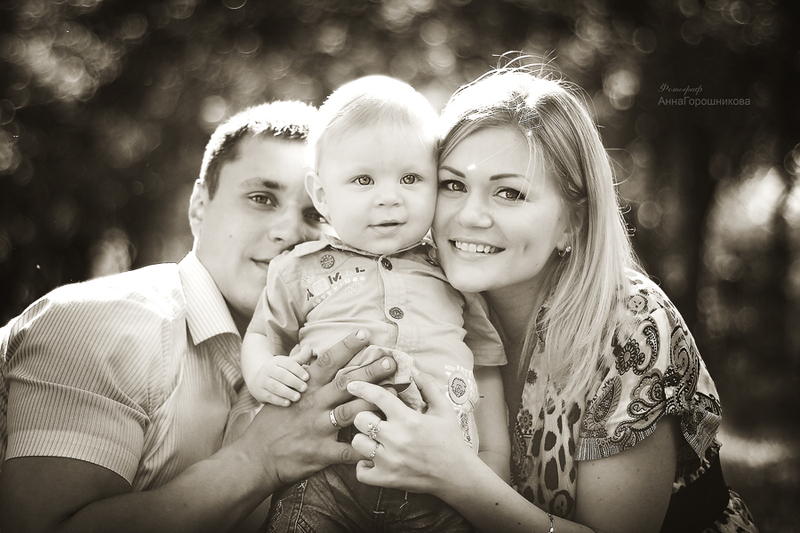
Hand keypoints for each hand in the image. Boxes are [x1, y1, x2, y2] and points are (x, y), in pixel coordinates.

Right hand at [237, 329, 396, 486]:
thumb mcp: (279, 391)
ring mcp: (318, 429)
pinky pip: (347, 450)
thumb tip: (309, 347)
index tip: (364, 333)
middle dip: (370, 370)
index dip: (346, 346)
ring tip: (394, 394)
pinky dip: (365, 447)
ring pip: (350, 412)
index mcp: (305, 388)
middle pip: (345, 383)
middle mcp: (313, 405)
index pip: (327, 361)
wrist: (256, 457)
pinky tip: (382, 443)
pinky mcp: (321, 452)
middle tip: (391, 360)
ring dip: (373, 402)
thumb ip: (296, 368)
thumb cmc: (271, 423)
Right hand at [249, 348, 312, 405]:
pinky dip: (279, 400)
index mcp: (277, 361)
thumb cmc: (280, 371)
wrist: (257, 379)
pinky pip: (269, 396)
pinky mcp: (259, 392)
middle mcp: (268, 370)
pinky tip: (288, 403)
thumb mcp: (288, 363)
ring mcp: (262, 381)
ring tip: (297, 397)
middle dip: (294, 382)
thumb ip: (300, 358)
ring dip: (287, 392)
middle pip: (282, 375)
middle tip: (305, 388)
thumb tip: (309, 348)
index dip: (298, 370)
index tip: (307, 377)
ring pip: (275, 386)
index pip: (288, 364)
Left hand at [347, 372, 475, 497]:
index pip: (378, 396)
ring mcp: (389, 461)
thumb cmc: (450, 439)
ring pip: (357, 443)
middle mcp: (396, 439)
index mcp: (409, 419)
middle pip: (360, 419)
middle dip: (365, 415)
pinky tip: (374, 459)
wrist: (457, 474)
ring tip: (375, 439)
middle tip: (374, 418)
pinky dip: (364, 465)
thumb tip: (415, 372)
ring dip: (364, 439)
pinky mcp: (387, 479)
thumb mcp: (444, 409)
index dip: (362, 388)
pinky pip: (360, 471)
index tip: (352, 385)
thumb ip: (429, 387)